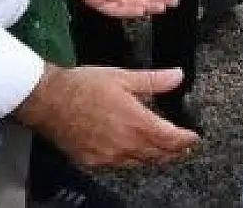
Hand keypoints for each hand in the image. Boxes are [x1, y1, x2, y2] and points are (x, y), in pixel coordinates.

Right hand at [16, 65, 198, 168]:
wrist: (48, 100)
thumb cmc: (83, 85)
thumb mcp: (122, 76)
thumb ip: (153, 80)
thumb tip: (178, 76)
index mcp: (136, 122)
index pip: (171, 139)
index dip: (186, 140)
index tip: (194, 137)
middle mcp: (126, 144)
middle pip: (159, 155)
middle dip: (175, 151)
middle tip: (183, 146)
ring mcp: (109, 156)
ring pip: (141, 163)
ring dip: (156, 157)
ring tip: (163, 150)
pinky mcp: (94, 162)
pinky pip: (121, 165)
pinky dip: (133, 160)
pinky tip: (133, 152)